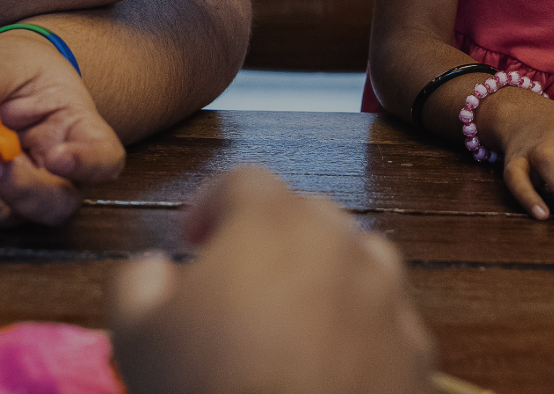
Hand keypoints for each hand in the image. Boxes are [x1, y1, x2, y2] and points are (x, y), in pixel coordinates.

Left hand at [0, 29, 124, 226]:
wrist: (2, 75)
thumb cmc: (20, 67)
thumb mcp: (9, 60)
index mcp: (81, 131)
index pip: (103, 159)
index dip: (89, 166)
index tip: (61, 158)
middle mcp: (57, 171)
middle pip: (52, 203)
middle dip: (16, 188)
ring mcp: (18, 188)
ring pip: (2, 210)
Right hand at [110, 168, 433, 393]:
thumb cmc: (209, 390)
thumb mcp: (135, 335)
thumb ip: (138, 280)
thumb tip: (155, 269)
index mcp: (273, 221)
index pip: (243, 180)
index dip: (211, 203)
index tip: (192, 239)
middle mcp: (341, 242)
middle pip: (305, 214)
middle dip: (270, 237)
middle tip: (238, 283)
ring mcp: (388, 295)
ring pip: (357, 262)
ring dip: (324, 277)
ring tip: (292, 324)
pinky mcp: (417, 351)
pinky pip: (387, 322)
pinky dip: (362, 332)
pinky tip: (333, 368)